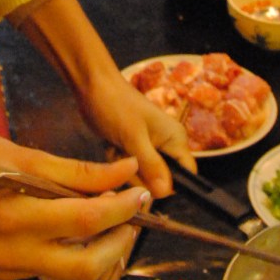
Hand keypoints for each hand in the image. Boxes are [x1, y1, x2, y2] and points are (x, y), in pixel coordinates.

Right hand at [0, 127, 153, 279]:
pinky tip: (77, 226)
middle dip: (119, 241)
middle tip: (133, 213)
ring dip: (101, 248)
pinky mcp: (3, 274)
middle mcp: (9, 252)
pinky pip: (51, 269)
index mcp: (13, 216)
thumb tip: (124, 171)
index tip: (141, 192)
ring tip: (110, 216)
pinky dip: (73, 250)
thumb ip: (78, 172)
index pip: (85, 222)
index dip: (122, 209)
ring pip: (72, 273)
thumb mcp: (25, 155)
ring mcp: (5, 269)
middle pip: (86, 266)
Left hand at [75, 66, 193, 198]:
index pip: (188, 175)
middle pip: (162, 179)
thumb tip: (166, 193)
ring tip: (116, 148)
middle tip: (125, 158)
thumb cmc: (116, 106)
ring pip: (143, 175)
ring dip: (126, 168)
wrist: (92, 86)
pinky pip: (129, 167)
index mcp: (176, 139)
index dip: (171, 186)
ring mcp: (150, 147)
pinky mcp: (133, 148)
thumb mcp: (134, 137)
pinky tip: (110, 146)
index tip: (148, 185)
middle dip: (141, 176)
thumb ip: (152, 166)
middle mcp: (167, 145)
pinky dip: (118, 161)